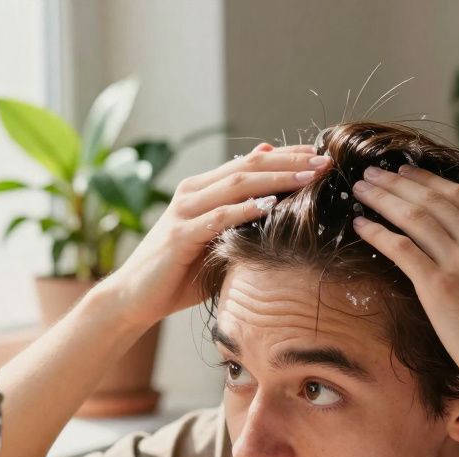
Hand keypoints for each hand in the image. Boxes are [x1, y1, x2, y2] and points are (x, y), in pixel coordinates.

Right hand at [104, 142, 330, 327]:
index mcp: (203, 189)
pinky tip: (271, 205)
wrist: (134, 298)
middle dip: (290, 162)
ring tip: (309, 177)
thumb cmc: (179, 274)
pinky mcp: (180, 235)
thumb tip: (272, 196)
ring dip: (276, 179)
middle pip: (248, 166)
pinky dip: (246, 209)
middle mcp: (193, 192)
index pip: (251, 162)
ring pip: (237, 184)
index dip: (287, 156)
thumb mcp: (216, 242)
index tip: (321, 155)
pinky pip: (219, 217)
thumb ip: (239, 218)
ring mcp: (185, 211)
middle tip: (325, 160)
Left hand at [350, 165, 458, 403]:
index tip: (408, 172)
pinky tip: (360, 225)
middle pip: (433, 201)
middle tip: (374, 171)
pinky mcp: (439, 287)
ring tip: (361, 188)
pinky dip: (377, 233)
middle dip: (399, 182)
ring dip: (383, 199)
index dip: (430, 181)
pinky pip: (401, 250)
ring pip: (414, 218)